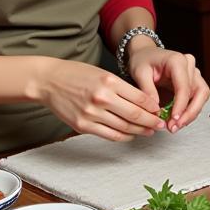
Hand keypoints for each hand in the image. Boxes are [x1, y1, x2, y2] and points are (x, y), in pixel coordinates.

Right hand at [37, 59, 165, 141]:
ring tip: (149, 131)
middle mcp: (101, 98)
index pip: (140, 98)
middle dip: (151, 122)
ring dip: (140, 131)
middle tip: (161, 125)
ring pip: (124, 127)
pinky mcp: (83, 126)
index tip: (160, 111)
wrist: (49, 81)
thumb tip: (144, 103)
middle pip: (135, 114)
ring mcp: (91, 114)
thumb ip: (122, 88)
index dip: (153, 107)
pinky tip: (131, 135)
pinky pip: (109, 135)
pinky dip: (123, 136)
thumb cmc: (77, 74)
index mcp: (109, 81)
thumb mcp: (103, 73)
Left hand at [128, 46, 209, 131]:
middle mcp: (189, 66)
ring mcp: (193, 74)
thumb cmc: (143, 60)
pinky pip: (196, 99)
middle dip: (189, 113)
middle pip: (200, 92)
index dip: (181, 105)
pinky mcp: (192, 82)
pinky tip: (176, 120)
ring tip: (175, 126)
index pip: (185, 86)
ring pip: (201, 97)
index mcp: (177, 61)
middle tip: (175, 126)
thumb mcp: (140, 73)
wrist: (145, 55)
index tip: (174, 119)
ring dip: (190, 114)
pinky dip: (188, 111)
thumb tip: (155, 109)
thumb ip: (147, 90)